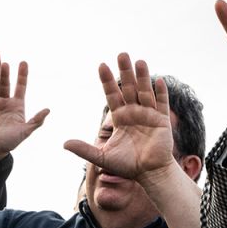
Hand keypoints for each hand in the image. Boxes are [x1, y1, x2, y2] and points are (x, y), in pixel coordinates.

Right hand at [0, 61, 49, 162]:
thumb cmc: (6, 144)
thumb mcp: (22, 133)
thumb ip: (35, 122)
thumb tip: (48, 110)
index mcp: (15, 105)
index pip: (20, 87)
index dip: (22, 75)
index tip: (23, 62)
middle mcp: (1, 100)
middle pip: (1, 80)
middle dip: (0, 67)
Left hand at [63, 54, 175, 188]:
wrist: (148, 173)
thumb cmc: (127, 165)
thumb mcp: (101, 157)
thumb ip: (84, 149)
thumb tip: (63, 144)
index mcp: (120, 117)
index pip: (112, 94)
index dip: (107, 81)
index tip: (101, 65)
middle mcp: (134, 112)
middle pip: (129, 88)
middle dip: (125, 71)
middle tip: (121, 54)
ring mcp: (149, 115)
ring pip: (145, 91)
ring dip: (142, 77)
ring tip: (139, 61)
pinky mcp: (162, 121)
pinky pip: (162, 104)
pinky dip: (161, 93)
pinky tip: (159, 81)